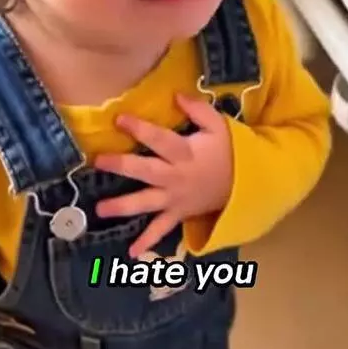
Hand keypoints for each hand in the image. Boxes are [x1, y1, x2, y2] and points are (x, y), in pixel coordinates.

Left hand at [95, 94, 232, 256]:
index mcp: (185, 153)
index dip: (140, 129)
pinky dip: (148, 241)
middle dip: (122, 166)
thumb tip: (176, 95)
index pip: (159, 139)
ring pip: (147, 202)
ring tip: (100, 209)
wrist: (248, 185)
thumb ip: (197, 110)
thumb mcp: (219, 126)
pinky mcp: (179, 213)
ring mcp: (176, 198)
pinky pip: (162, 229)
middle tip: (99, 162)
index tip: (119, 119)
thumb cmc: (230, 152)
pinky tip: (131, 253)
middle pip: (146, 171)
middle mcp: (176, 177)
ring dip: (123, 206)